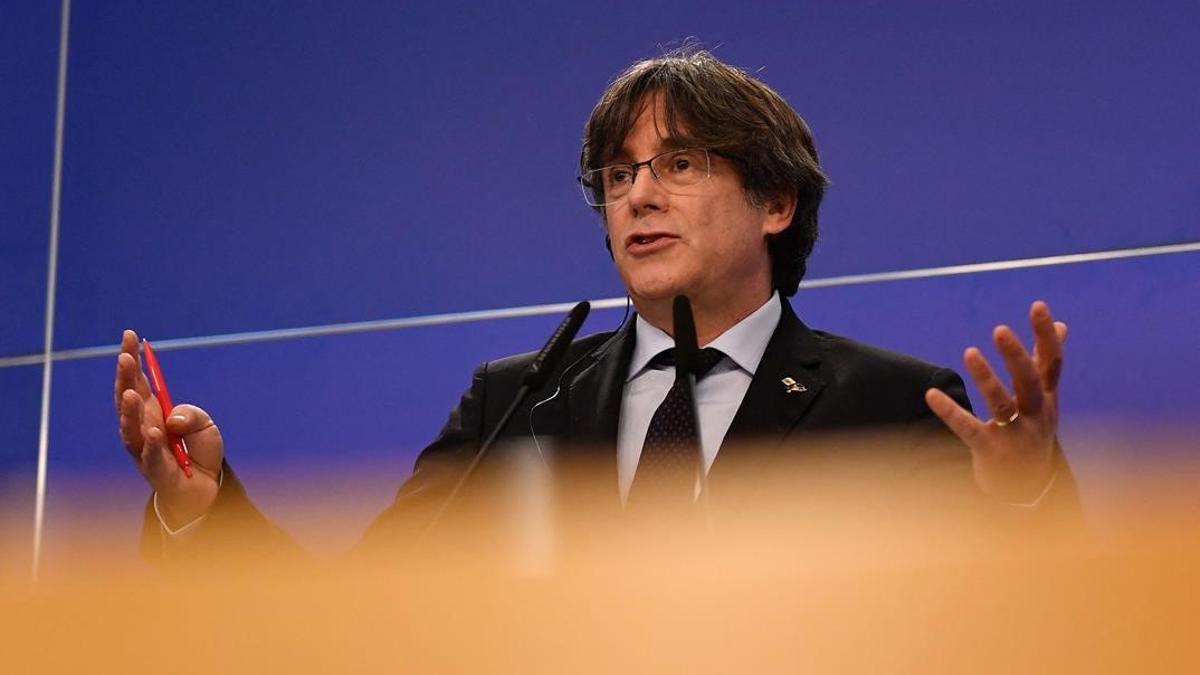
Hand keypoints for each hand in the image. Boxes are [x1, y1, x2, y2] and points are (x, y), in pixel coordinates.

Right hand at [114, 329, 222, 527]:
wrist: (206, 489)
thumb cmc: (198, 452)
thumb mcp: (205, 424)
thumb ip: (192, 415)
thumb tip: (171, 420)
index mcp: (152, 412)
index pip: (138, 381)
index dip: (132, 359)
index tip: (130, 335)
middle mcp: (143, 429)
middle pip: (128, 401)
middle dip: (125, 378)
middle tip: (125, 358)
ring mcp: (146, 451)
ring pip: (132, 430)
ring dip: (130, 411)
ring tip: (130, 392)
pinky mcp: (157, 473)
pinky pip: (152, 458)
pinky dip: (152, 444)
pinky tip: (154, 431)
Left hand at [924, 301, 1066, 503]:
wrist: (1028, 488)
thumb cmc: (1033, 432)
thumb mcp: (1045, 398)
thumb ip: (1046, 362)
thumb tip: (1061, 325)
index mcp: (1048, 398)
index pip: (1052, 362)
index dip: (1045, 334)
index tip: (1038, 305)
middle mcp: (1037, 416)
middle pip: (1030, 381)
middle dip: (1016, 355)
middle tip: (1000, 329)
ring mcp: (1016, 435)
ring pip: (1002, 404)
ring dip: (987, 378)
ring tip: (969, 352)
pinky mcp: (992, 452)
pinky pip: (969, 430)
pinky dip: (951, 412)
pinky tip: (931, 394)